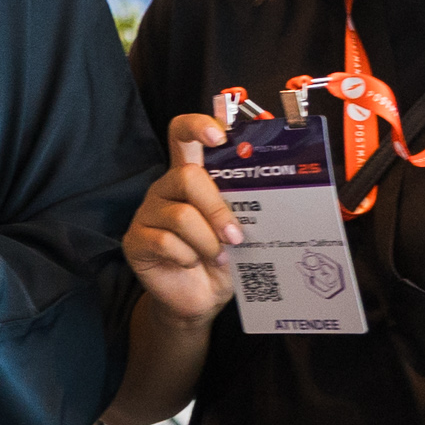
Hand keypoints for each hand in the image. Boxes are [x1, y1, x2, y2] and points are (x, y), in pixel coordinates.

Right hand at [122, 114, 241, 326]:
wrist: (200, 298)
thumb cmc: (224, 259)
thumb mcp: (243, 228)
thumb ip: (249, 206)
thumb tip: (289, 191)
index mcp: (190, 176)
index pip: (183, 134)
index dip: (198, 125)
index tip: (219, 134)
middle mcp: (166, 188)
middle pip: (187, 176)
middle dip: (218, 208)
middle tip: (235, 235)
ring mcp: (147, 213)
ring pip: (180, 215)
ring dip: (208, 241)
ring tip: (218, 256)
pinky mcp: (136, 240)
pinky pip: (165, 241)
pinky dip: (188, 256)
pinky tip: (192, 263)